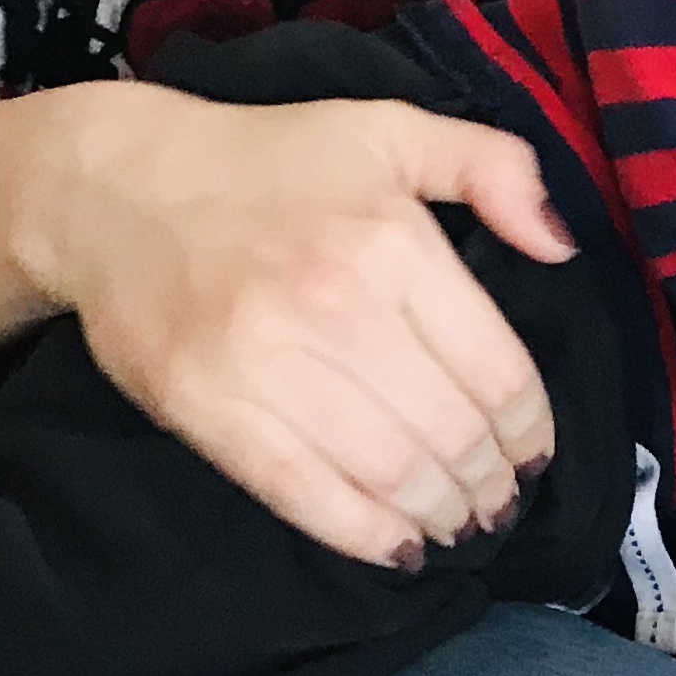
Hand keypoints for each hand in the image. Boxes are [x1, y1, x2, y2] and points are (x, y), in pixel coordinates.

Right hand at [25, 85, 574, 564]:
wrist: (113, 190)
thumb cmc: (266, 162)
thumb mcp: (389, 129)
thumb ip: (492, 166)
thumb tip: (561, 245)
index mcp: (391, 242)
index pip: (496, 370)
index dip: (530, 430)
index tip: (534, 454)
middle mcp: (335, 305)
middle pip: (449, 433)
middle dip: (488, 482)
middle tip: (497, 500)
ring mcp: (266, 363)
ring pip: (388, 472)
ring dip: (439, 514)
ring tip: (457, 524)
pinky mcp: (208, 408)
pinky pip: (305, 493)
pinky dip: (364, 534)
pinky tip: (398, 547)